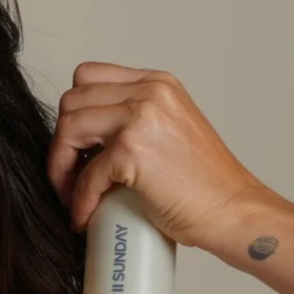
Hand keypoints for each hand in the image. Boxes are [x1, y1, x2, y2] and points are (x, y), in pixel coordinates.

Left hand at [47, 62, 270, 245]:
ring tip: (73, 196)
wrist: (232, 211)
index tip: (76, 148)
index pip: (88, 77)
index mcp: (157, 84)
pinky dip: (80, 201)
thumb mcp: (171, 132)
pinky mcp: (133, 150)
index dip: (73, 114)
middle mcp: (150, 92)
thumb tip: (86, 141)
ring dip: (60, 168)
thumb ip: (136, 121)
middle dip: (62, 142)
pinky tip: (85, 216)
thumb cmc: (205, 185)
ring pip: (69, 129)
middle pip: (72, 100)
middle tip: (68, 177)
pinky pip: (85, 175)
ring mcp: (141, 118)